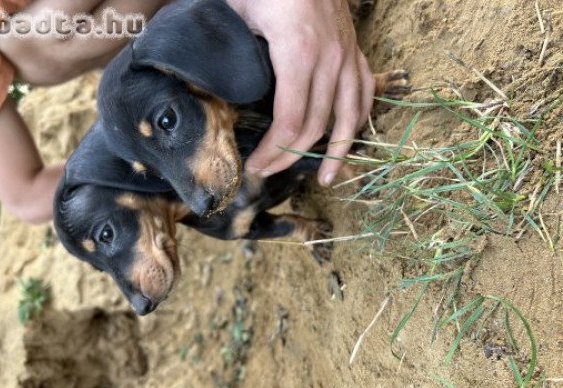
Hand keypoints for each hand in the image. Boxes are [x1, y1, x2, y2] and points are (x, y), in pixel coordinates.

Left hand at [227, 0, 374, 185]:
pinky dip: (359, 119)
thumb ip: (231, 53)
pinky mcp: (354, 49)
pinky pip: (365, 92)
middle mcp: (330, 59)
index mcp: (298, 53)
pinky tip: (349, 138)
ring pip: (350, 115)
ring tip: (327, 178)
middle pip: (316, 125)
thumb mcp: (238, 11)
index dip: (273, 150)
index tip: (254, 165)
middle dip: (290, 155)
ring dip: (338, 151)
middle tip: (268, 171)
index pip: (290, 120)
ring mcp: (347, 55)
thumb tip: (215, 90)